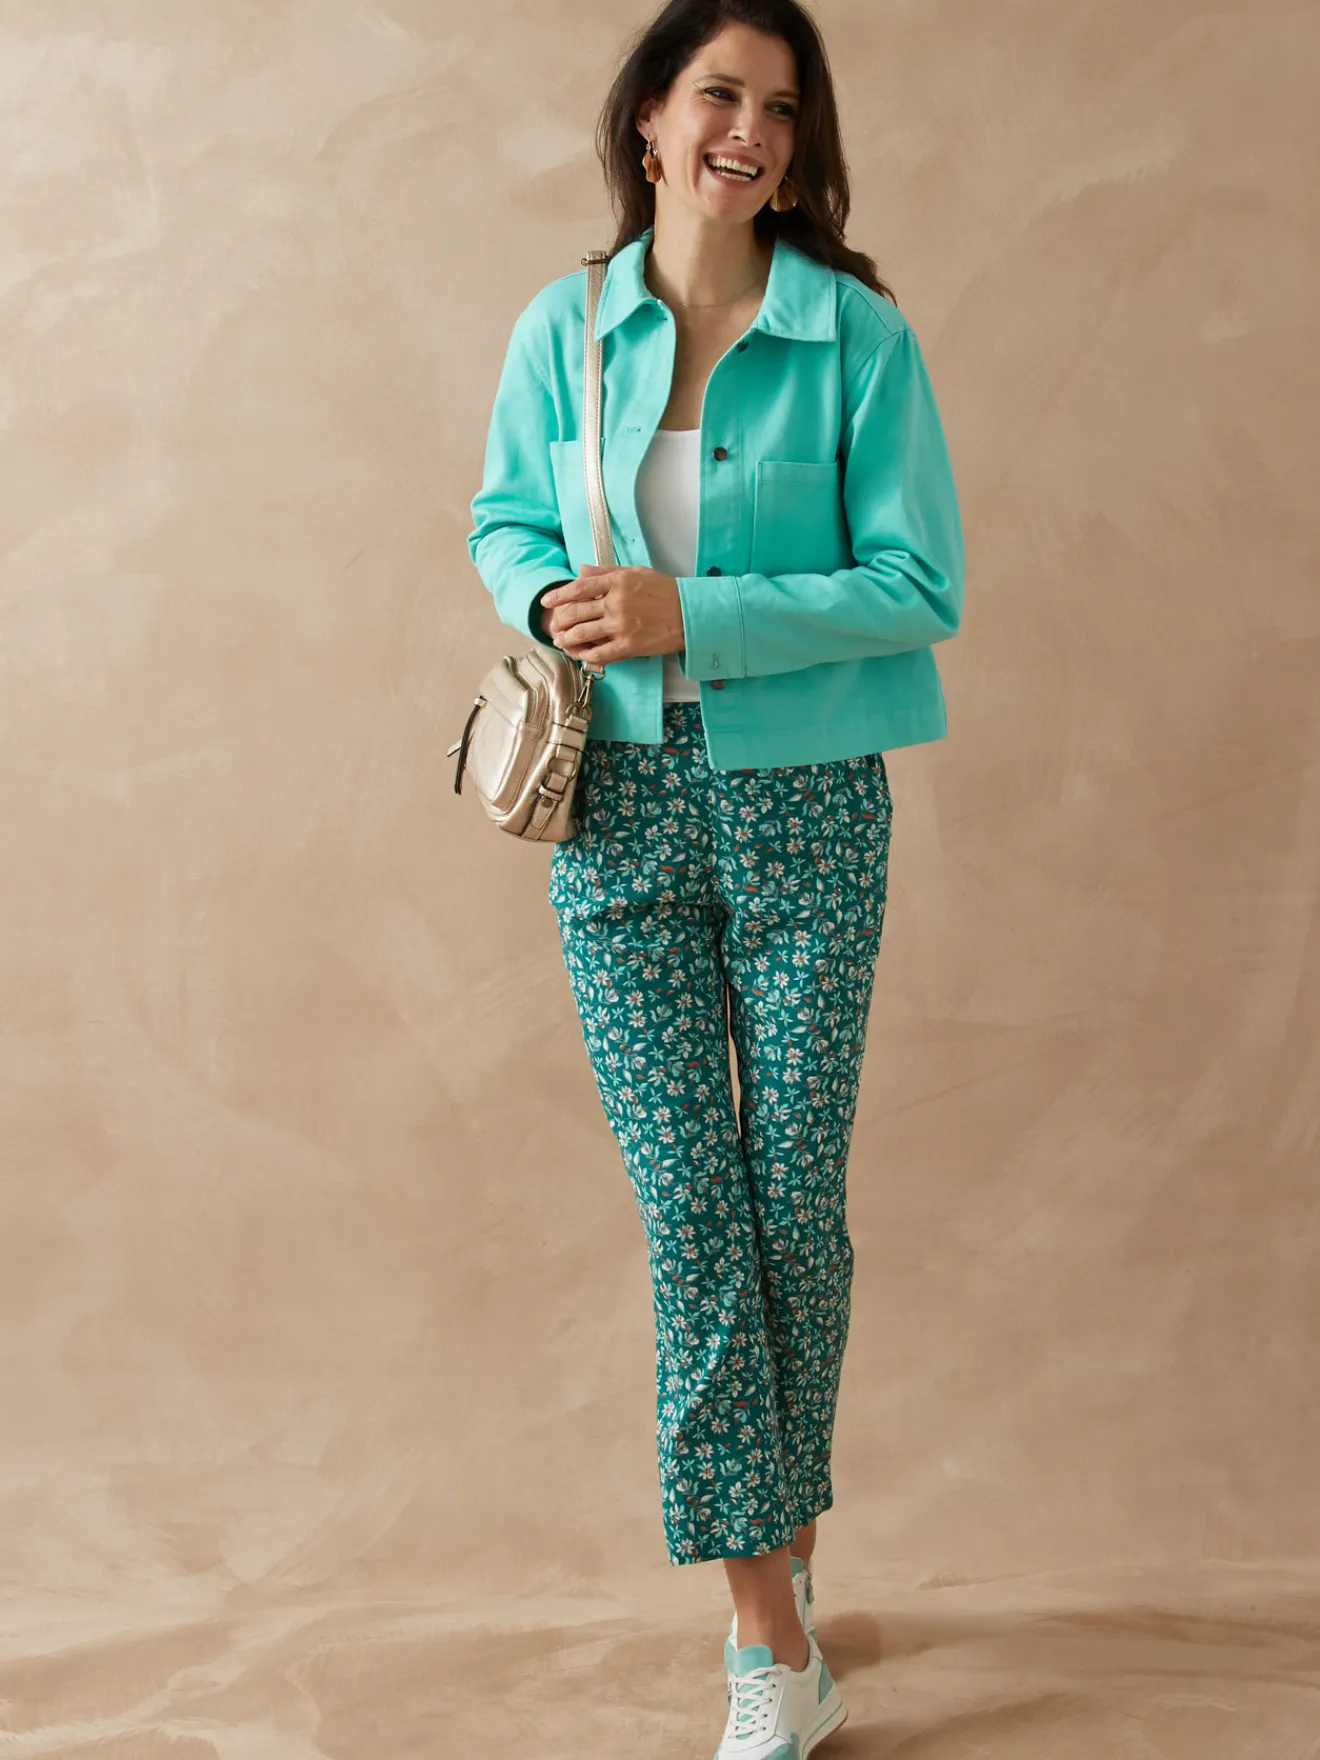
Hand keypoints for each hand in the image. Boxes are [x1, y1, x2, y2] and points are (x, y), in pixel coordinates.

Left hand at [539, 565, 684, 666]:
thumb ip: (606, 571)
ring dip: (567, 639)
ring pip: (583, 634)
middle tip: (554, 625)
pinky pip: (600, 654)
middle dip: (560, 620)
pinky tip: (580, 655)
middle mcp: (616, 603)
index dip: (558, 595)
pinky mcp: (629, 646)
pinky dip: (586, 656)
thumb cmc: (665, 591)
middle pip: (576, 612)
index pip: (579, 588)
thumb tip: (581, 570)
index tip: (547, 601)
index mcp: (617, 582)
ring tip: (561, 641)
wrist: (690, 614)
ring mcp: (622, 626)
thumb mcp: (636, 572)